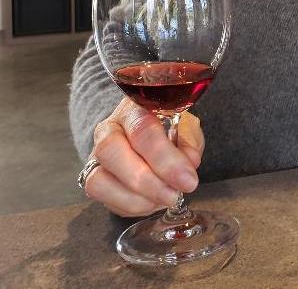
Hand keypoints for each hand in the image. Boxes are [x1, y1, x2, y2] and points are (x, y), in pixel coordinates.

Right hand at [82, 98, 204, 216]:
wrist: (149, 138)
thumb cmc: (169, 129)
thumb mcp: (186, 128)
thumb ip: (188, 142)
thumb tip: (188, 162)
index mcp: (133, 108)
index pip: (142, 129)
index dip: (165, 158)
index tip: (187, 179)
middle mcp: (108, 129)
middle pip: (111, 151)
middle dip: (146, 181)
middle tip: (173, 194)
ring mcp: (95, 156)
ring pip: (99, 181)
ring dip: (137, 198)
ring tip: (164, 198)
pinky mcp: (92, 181)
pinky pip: (103, 200)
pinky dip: (131, 206)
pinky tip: (152, 201)